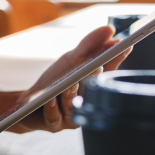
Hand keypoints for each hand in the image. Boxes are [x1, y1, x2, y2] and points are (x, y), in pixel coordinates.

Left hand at [9, 25, 128, 132]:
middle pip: (91, 90)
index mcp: (93, 86)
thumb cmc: (54, 81)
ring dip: (71, 92)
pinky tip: (50, 99)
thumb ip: (89, 45)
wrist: (29, 104)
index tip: (125, 44)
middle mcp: (86, 103)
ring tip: (71, 82)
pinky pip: (54, 117)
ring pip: (72, 104)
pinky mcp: (53, 124)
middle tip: (98, 64)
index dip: (116, 58)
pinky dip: (53, 108)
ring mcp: (70, 116)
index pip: (108, 71)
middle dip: (94, 76)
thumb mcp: (70, 60)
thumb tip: (110, 30)